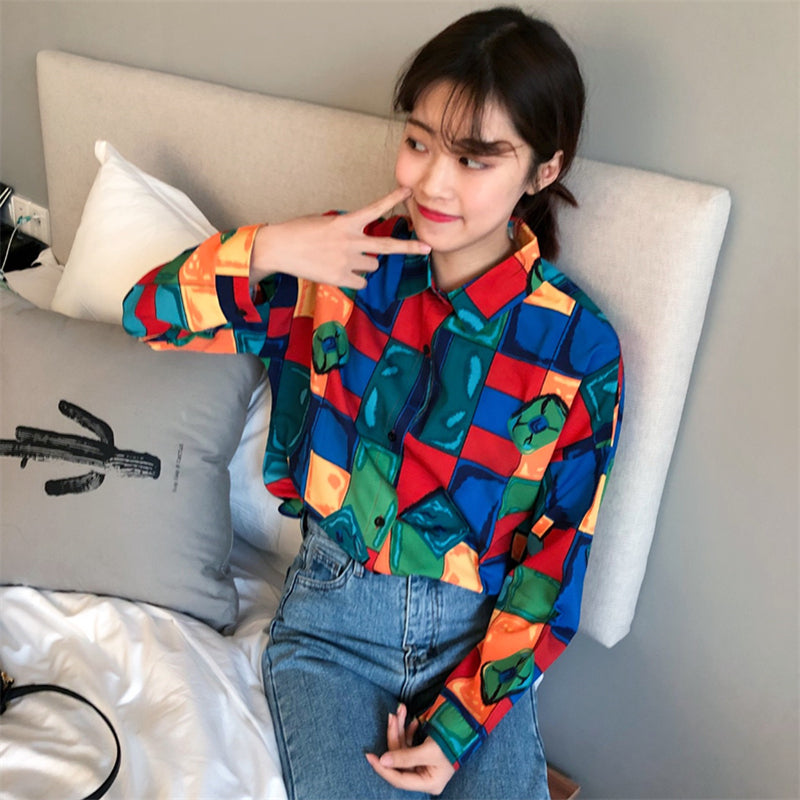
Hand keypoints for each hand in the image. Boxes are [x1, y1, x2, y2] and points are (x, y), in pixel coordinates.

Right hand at [250, 187, 430, 289]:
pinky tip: (339, 272)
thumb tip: (362, 242)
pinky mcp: (340, 278)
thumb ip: (347, 229)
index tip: (409, 191)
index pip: (375, 209)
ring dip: (365, 264)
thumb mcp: (325, 222)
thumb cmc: (300, 232)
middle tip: (427, 248)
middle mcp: (350, 241)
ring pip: (372, 265)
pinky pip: (360, 283)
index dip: (393, 199)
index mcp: (346, 223)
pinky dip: (355, 280)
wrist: (279, 248)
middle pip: (387, 246)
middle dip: (409, 247)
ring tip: (344, 259)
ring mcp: (346, 261)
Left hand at [365, 703, 455, 795]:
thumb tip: (383, 760)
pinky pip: (410, 743)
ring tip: (400, 710)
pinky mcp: (424, 754)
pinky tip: (413, 720)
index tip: (369, 756)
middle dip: (395, 735)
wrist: (470, 728)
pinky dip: (409, 730)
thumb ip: (404, 756)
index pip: (398, 779)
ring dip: (401, 728)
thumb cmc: (452, 743)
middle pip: (399, 759)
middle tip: (392, 716)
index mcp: (427, 783)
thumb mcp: (428, 751)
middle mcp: (424, 776)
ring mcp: (424, 764)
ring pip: (403, 748)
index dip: (382, 768)